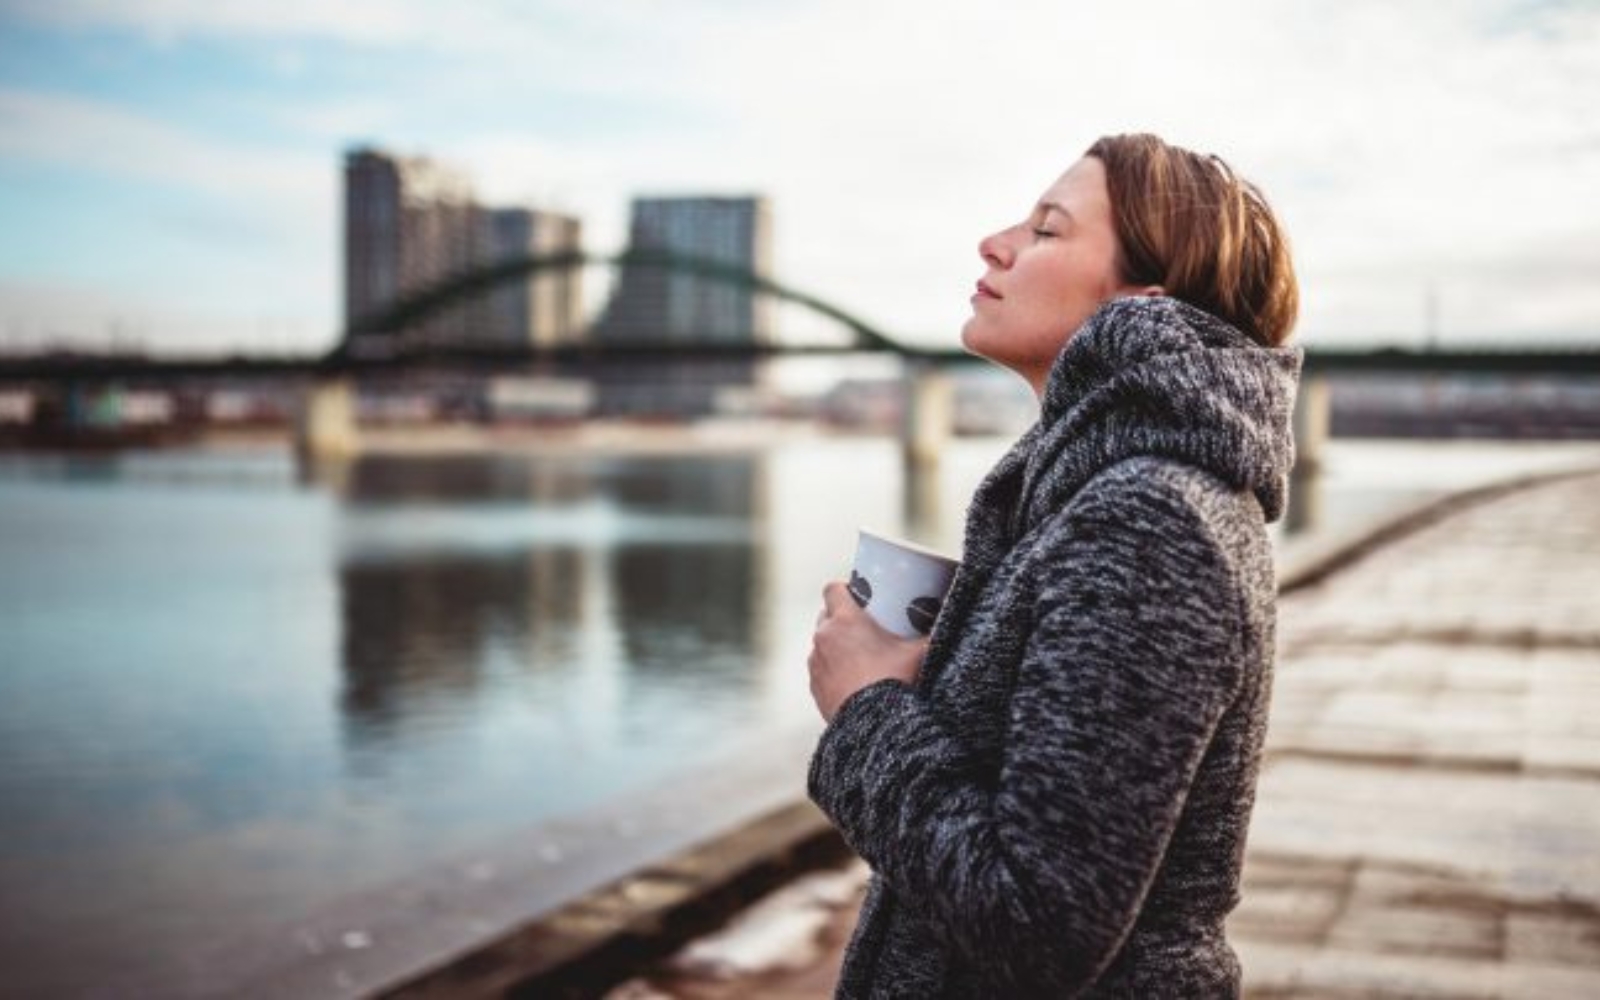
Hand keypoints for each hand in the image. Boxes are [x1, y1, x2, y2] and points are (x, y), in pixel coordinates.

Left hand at [808, 580, 927, 721]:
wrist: (875, 726)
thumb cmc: (894, 683)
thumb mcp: (919, 654)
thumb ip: (931, 635)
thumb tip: (949, 623)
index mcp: (845, 620)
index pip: (832, 589)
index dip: (844, 588)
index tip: (859, 595)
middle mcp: (824, 638)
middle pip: (826, 615)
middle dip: (841, 617)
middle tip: (863, 625)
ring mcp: (816, 663)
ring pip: (821, 643)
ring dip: (835, 644)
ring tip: (857, 654)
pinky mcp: (815, 687)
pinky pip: (820, 669)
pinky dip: (831, 669)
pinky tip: (849, 677)